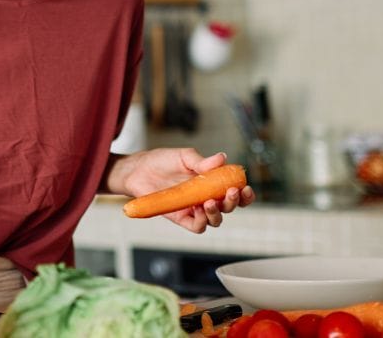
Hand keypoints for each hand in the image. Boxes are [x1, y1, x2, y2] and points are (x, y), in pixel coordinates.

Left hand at [118, 149, 255, 232]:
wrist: (137, 170)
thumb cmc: (161, 161)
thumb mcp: (183, 156)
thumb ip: (202, 161)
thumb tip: (222, 158)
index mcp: (211, 182)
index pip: (234, 191)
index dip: (244, 194)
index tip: (245, 187)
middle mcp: (205, 197)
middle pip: (228, 207)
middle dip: (233, 202)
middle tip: (230, 192)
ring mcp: (193, 208)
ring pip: (215, 220)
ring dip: (217, 213)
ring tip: (210, 201)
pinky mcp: (180, 217)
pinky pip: (197, 226)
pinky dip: (201, 221)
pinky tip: (198, 210)